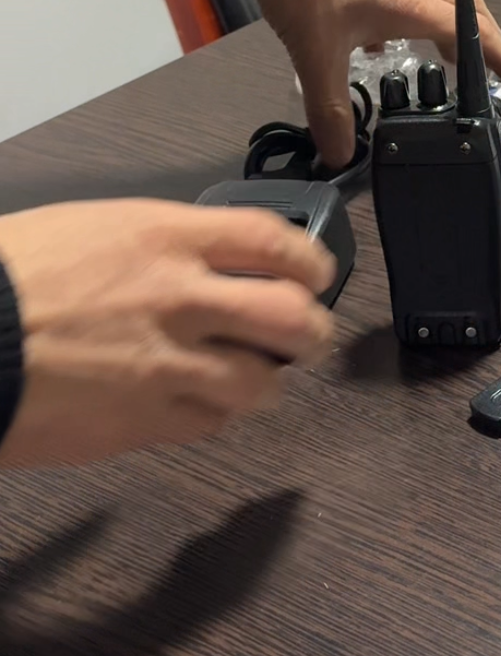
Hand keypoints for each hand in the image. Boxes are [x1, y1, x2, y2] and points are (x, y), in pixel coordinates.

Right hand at [0, 199, 334, 471]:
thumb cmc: (7, 279)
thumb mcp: (88, 230)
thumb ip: (155, 247)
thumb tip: (195, 265)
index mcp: (164, 237)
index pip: (274, 241)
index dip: (310, 261)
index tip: (315, 274)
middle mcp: (181, 298)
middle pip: (292, 318)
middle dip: (310, 329)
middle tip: (304, 335)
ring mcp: (168, 366)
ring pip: (262, 383)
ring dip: (264, 382)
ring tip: (252, 379)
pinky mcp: (145, 423)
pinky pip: (211, 425)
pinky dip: (214, 417)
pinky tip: (197, 406)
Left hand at [257, 0, 500, 169]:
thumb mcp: (317, 54)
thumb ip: (330, 107)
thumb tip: (341, 155)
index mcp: (412, 7)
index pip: (472, 33)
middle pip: (465, 10)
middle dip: (484, 41)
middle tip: (489, 73)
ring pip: (435, 5)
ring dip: (449, 31)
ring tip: (446, 63)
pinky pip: (403, 2)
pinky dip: (408, 26)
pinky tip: (380, 48)